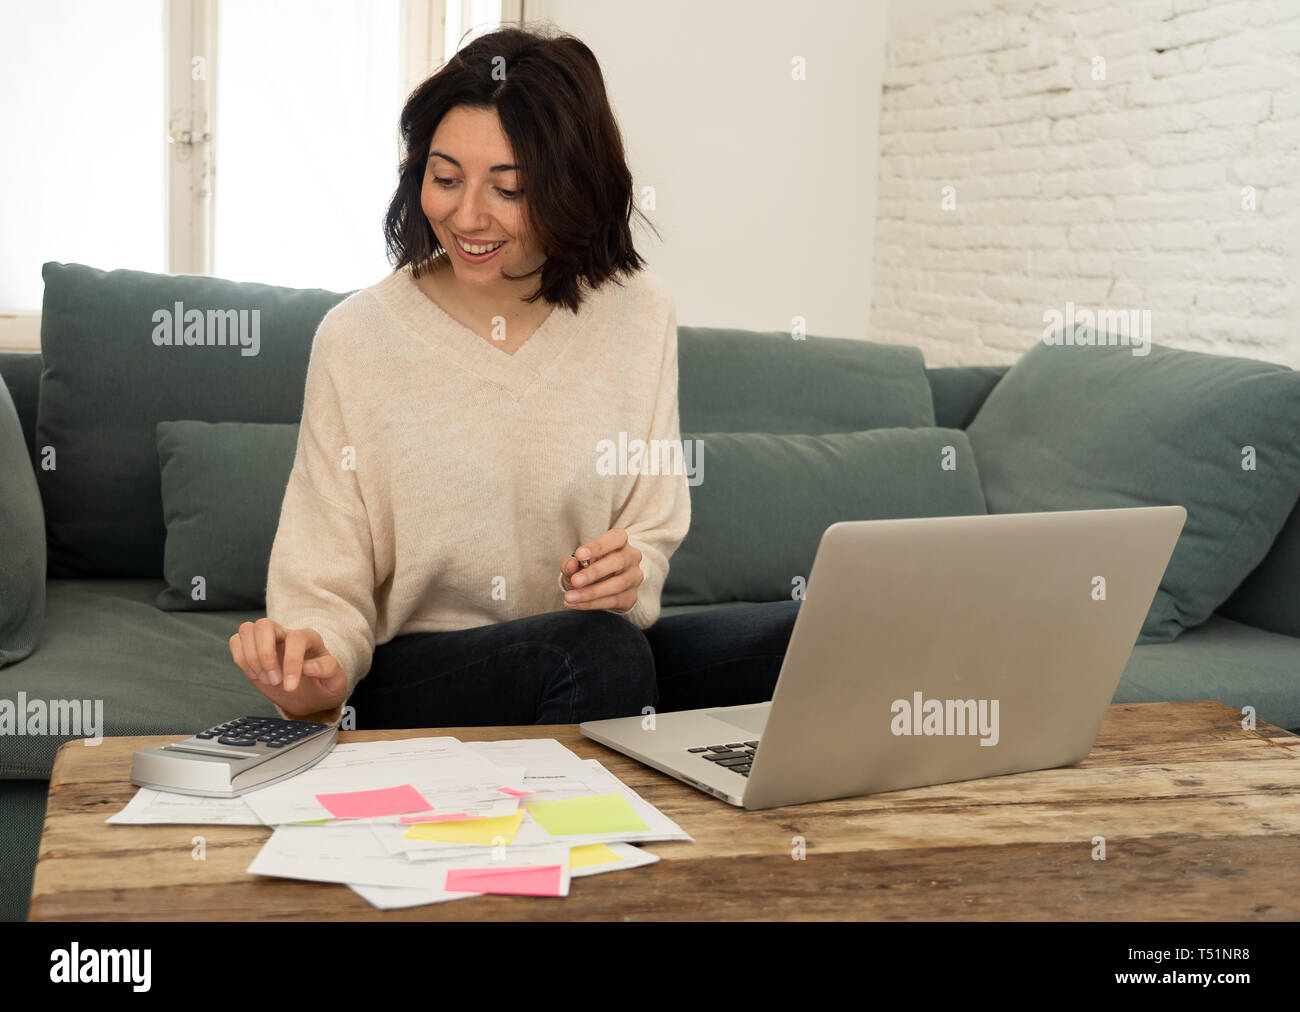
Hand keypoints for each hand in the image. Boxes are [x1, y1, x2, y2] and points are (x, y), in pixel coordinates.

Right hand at [229, 618, 347, 718]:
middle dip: (264, 655)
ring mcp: (267, 640)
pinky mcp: (252, 649)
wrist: (311, 695)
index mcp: (310, 638)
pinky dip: (241, 659)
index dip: (291, 662)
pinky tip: (255, 674)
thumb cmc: (324, 686)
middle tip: (274, 680)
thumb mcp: (336, 682)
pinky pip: (236, 641)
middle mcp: (286, 634)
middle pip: (264, 625)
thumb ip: (328, 670)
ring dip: (251, 658)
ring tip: (266, 679)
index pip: (295, 639)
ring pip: (247, 629)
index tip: (290, 687)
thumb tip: (309, 666)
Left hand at [559, 528, 643, 613]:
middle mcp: (632, 557)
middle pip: (618, 561)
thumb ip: (571, 563)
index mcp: (620, 540)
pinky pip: (614, 601)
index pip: (615, 538)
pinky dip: (592, 604)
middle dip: (594, 572)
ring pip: (617, 585)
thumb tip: (571, 565)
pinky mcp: (631, 596)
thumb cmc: (589, 565)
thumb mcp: (576, 562)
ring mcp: (634, 577)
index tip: (578, 555)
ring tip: (569, 597)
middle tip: (575, 581)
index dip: (597, 547)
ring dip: (591, 593)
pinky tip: (575, 604)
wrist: (602, 583)